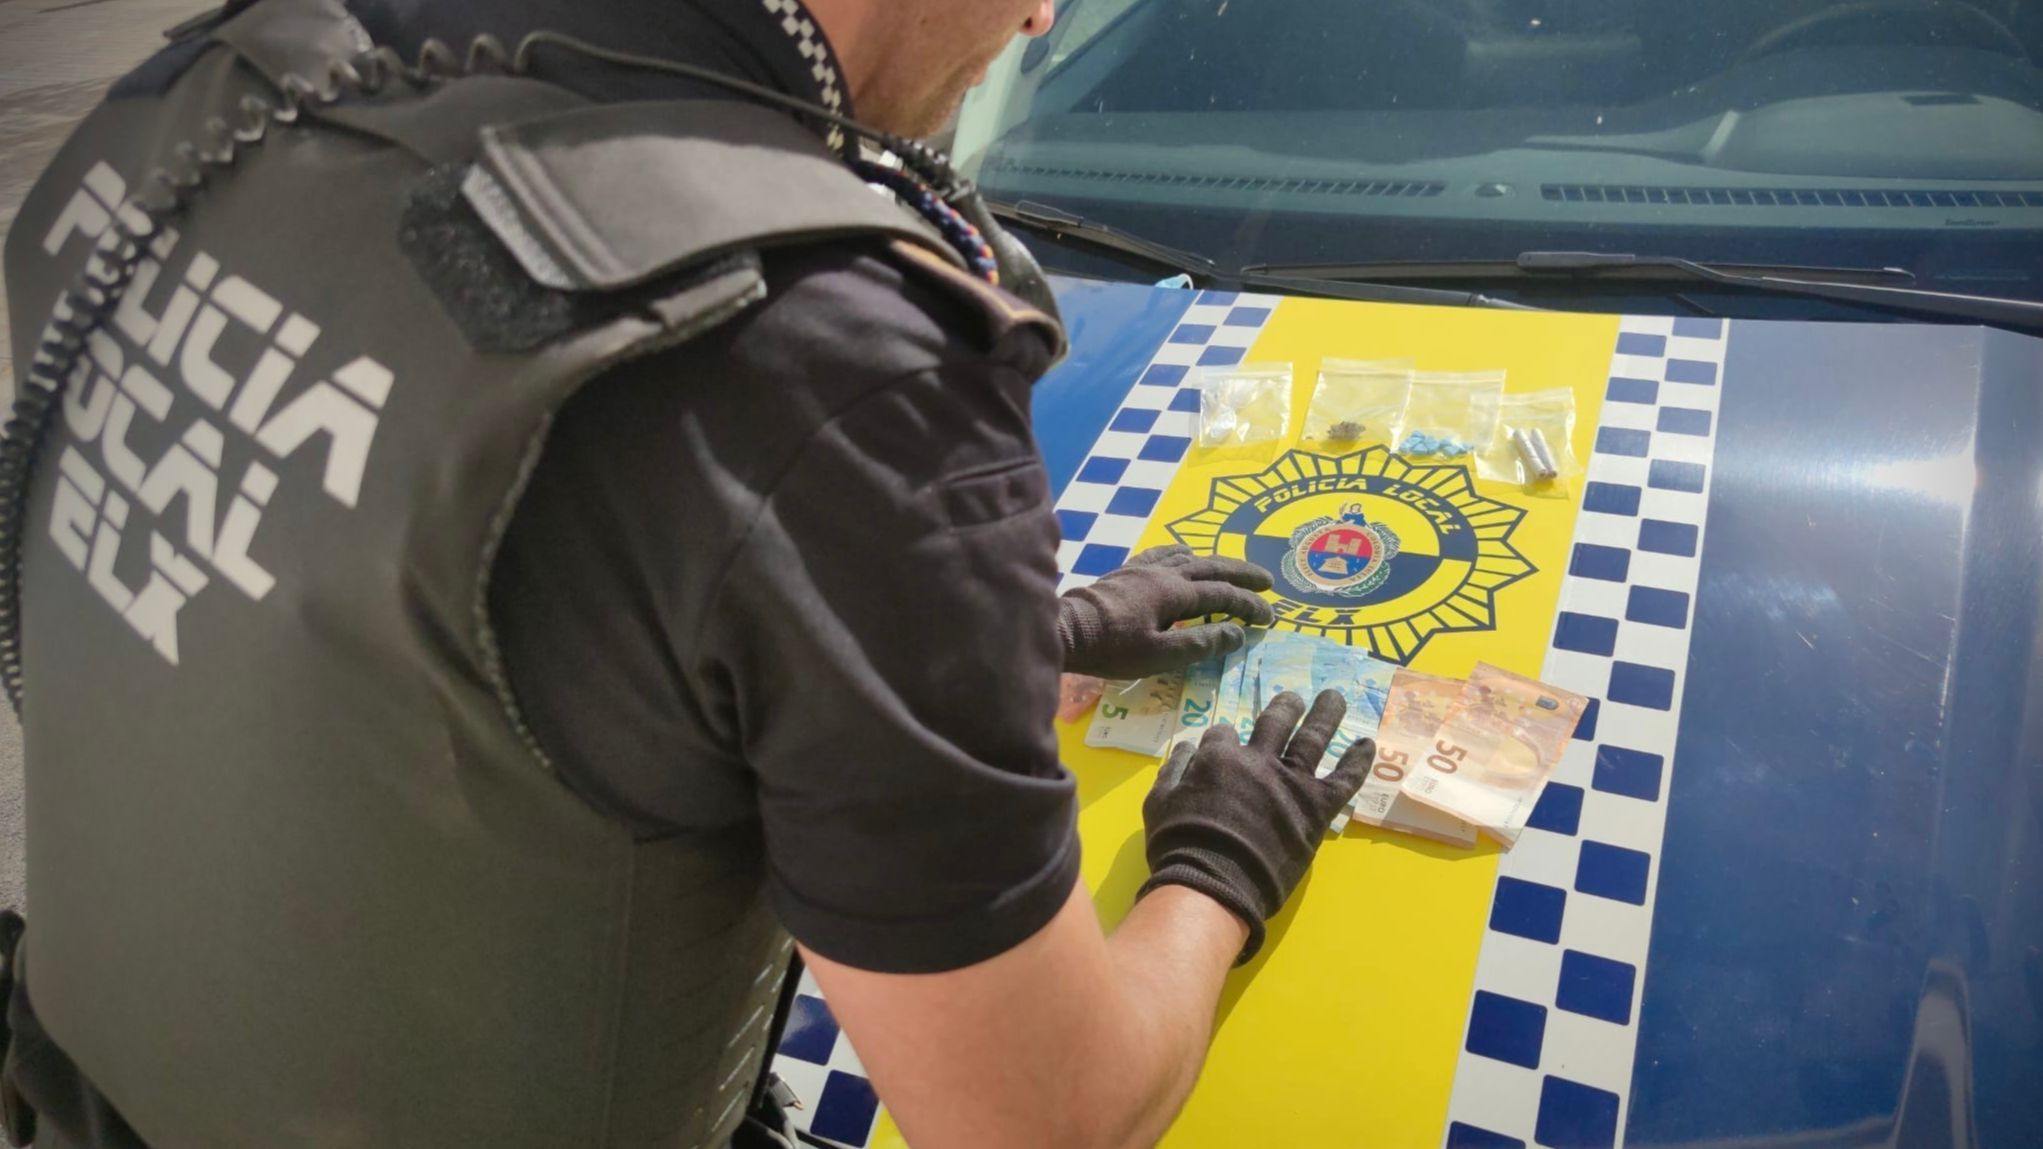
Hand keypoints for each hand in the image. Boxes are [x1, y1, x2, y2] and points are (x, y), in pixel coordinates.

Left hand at [1056, 545, 1274, 678]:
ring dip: (1216, 563)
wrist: (1065, 630)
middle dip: (1242, 574)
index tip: (1270, 617)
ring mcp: (1143, 568)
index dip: (1249, 606)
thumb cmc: (1110, 648)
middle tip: (1268, 581)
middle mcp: (1163, 573)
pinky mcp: (1127, 571)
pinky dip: (1182, 553)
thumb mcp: (1159, 656)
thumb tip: (1237, 634)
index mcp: (1175, 593)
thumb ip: (1200, 645)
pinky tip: (1184, 554)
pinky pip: (1162, 553)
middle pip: (1212, 568)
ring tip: (1232, 570)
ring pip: (1189, 557)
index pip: (1223, 596)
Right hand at [1137, 691, 1372, 962]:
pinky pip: (1344, 779)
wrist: (1214, 882)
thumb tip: (1187, 747)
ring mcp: (1290, 781)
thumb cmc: (1180, 845)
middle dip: (1284, 706)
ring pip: (1313, 737)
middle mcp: (1258, 760)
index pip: (1223, 734)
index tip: (1224, 744)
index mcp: (1219, 757)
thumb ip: (1173, 771)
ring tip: (1334, 698)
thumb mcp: (1158, 803)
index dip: (1223, 738)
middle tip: (1293, 699)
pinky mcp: (1316, 806)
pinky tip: (1368, 743)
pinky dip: (1358, 761)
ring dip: (1325, 714)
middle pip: (1275, 721)